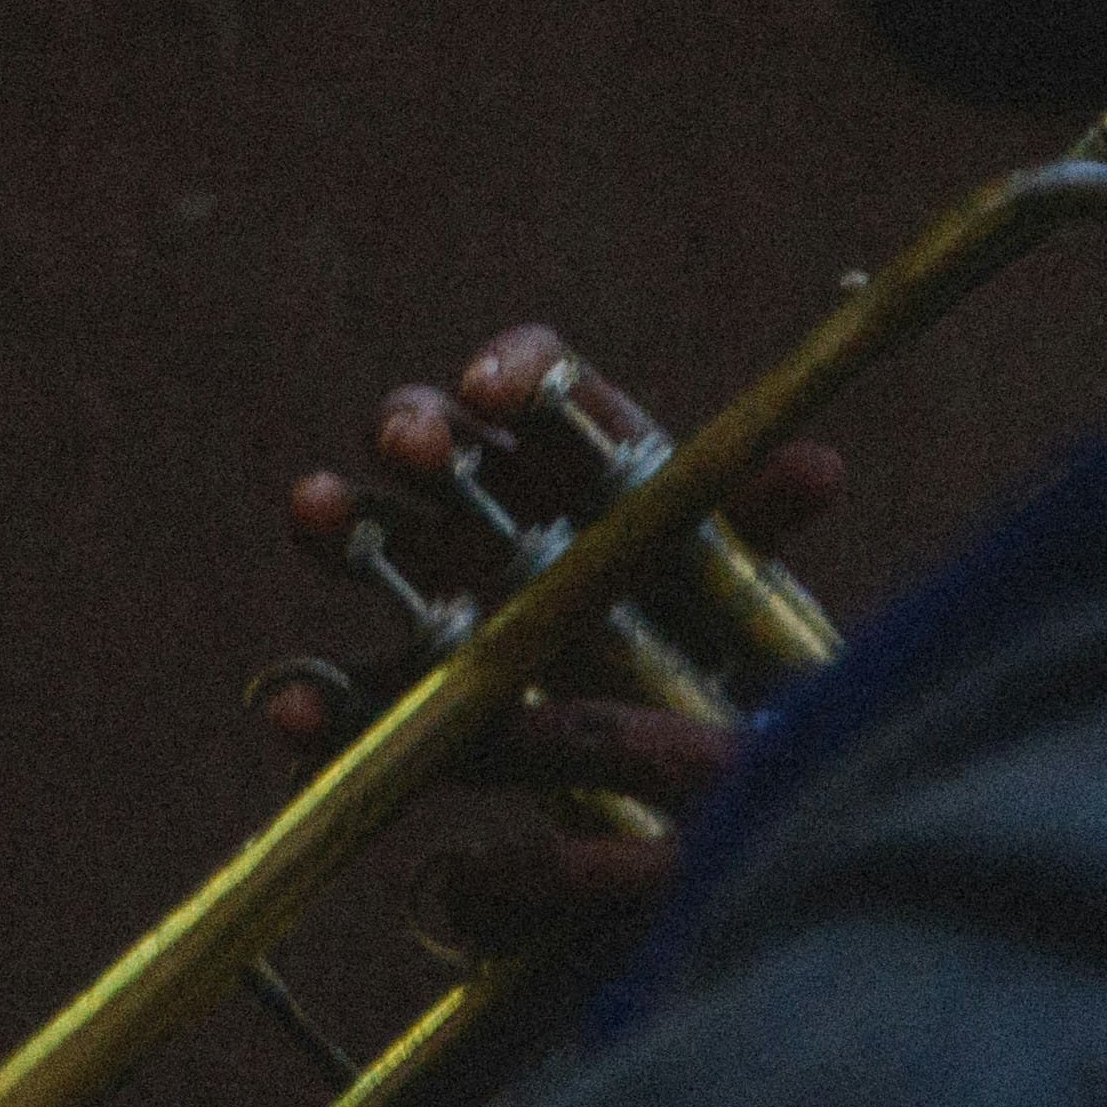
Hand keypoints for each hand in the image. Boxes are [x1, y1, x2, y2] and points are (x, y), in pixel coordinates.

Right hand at [262, 323, 842, 959]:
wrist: (691, 736)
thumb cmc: (713, 624)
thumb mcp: (740, 575)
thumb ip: (754, 520)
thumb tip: (818, 470)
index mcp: (575, 449)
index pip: (534, 378)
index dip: (507, 371)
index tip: (493, 391)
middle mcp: (492, 494)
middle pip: (433, 432)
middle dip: (413, 426)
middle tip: (412, 446)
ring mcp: (442, 576)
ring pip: (372, 527)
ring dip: (336, 512)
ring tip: (316, 511)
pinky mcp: (419, 675)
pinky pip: (358, 679)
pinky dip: (317, 694)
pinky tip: (288, 709)